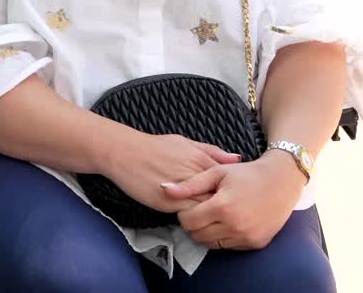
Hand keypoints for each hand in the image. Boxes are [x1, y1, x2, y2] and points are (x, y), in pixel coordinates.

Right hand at [101, 130, 241, 214]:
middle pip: (219, 196)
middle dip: (224, 204)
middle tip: (227, 211)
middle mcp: (194, 175)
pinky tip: (194, 219)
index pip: (226, 182)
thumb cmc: (154, 147)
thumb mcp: (185, 142)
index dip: (231, 191)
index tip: (232, 196)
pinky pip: (188, 215)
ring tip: (211, 217)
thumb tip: (237, 159)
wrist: (125, 153)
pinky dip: (194, 218)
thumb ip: (212, 152)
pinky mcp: (168, 203)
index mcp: (201, 160)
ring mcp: (182, 191)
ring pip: (205, 208)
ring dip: (209, 214)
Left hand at [163, 152, 305, 249]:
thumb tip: (164, 188)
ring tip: (214, 215)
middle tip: (201, 210)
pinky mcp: (255, 243)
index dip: (184, 213)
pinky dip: (223, 236)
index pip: (188, 221)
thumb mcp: (217, 172)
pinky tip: (228, 221)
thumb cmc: (246, 173)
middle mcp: (234, 226)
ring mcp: (246, 237)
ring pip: (211, 244)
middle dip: (194, 224)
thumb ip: (190, 184)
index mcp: (222, 207)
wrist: (281, 181)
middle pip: (197, 235)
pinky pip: (229, 246)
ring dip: (208, 232)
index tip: (190, 204)